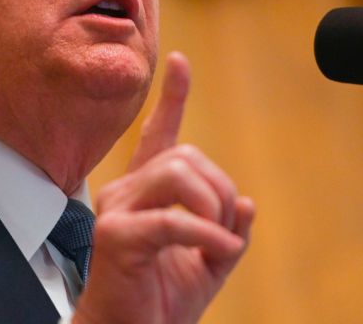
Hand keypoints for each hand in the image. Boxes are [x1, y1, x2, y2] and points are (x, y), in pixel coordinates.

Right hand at [73, 52, 254, 323]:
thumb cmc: (160, 300)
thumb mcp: (208, 263)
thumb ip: (226, 232)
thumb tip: (247, 203)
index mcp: (145, 192)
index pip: (158, 134)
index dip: (172, 98)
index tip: (180, 63)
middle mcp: (125, 191)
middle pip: (184, 155)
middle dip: (220, 188)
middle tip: (225, 230)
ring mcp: (117, 210)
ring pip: (177, 173)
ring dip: (213, 206)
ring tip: (218, 241)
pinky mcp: (116, 235)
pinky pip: (174, 220)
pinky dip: (208, 235)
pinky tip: (220, 251)